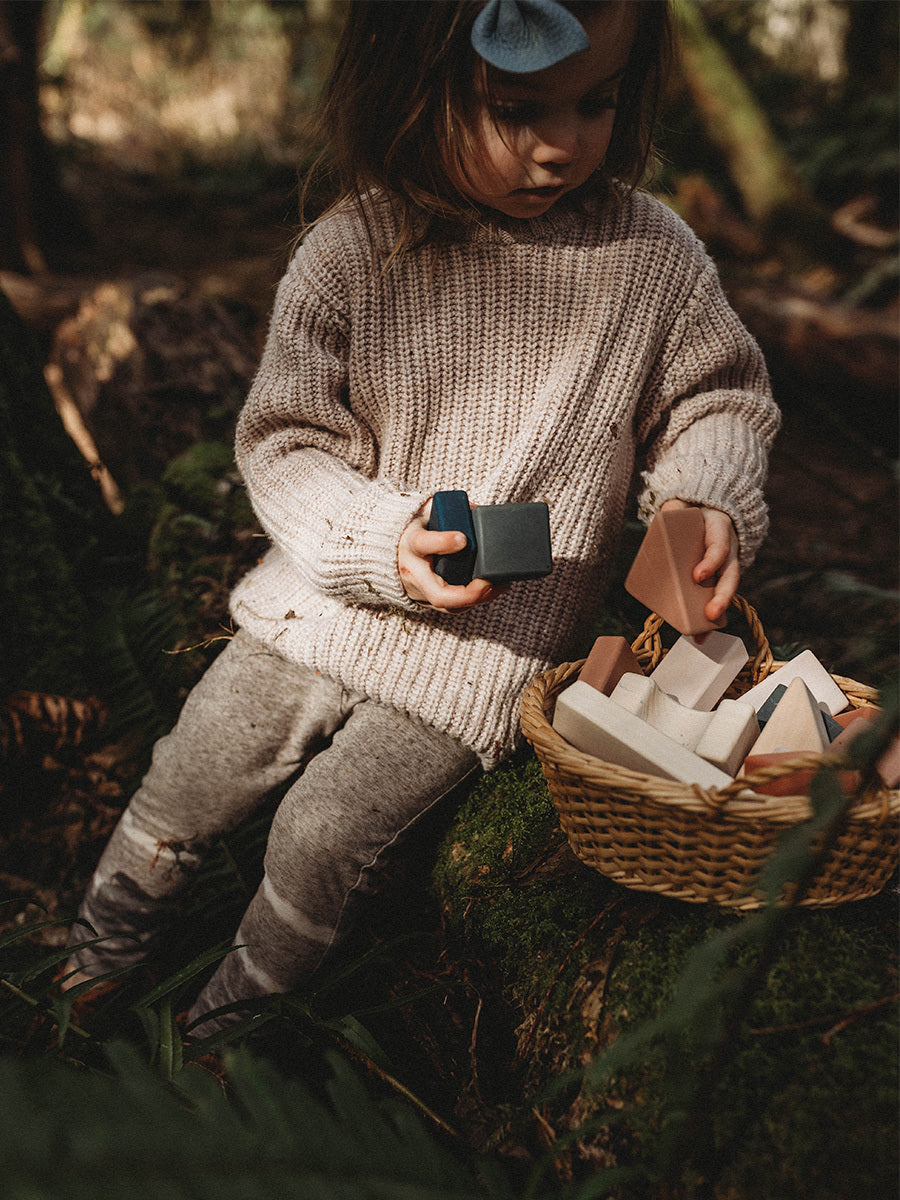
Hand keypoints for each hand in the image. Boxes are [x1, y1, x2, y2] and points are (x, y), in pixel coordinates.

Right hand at [398, 500, 505, 613]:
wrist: (390, 549)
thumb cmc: (414, 528)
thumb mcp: (427, 512)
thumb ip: (450, 509)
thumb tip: (479, 511)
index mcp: (411, 543)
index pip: (423, 544)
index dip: (443, 543)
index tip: (463, 539)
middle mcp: (412, 572)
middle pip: (438, 594)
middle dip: (468, 593)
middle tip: (488, 582)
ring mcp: (418, 591)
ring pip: (448, 606)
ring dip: (476, 599)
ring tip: (499, 585)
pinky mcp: (425, 601)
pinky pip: (451, 608)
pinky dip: (472, 602)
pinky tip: (490, 591)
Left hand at [660, 499, 738, 623]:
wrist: (710, 510)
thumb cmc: (692, 512)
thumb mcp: (684, 505)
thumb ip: (673, 509)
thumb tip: (661, 517)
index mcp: (720, 530)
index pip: (719, 547)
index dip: (710, 562)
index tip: (697, 576)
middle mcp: (728, 551)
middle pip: (730, 577)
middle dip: (721, 598)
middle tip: (711, 615)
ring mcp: (725, 566)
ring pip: (726, 592)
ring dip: (716, 614)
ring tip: (702, 635)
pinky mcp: (717, 579)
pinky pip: (716, 598)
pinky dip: (709, 620)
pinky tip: (698, 636)